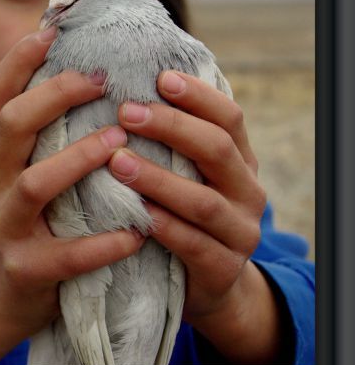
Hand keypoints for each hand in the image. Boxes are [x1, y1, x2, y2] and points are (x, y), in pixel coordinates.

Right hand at [0, 27, 143, 364]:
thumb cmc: (19, 223)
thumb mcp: (13, 173)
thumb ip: (34, 134)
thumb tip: (75, 71)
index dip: (20, 59)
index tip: (53, 29)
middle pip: (12, 125)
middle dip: (55, 95)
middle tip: (100, 79)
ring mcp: (5, 227)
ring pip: (34, 184)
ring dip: (78, 159)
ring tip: (119, 142)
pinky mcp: (27, 269)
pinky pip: (65, 254)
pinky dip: (102, 242)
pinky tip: (136, 231)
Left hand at [107, 70, 281, 364]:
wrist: (207, 285)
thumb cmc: (181, 214)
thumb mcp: (185, 175)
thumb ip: (169, 142)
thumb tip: (125, 89)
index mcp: (238, 161)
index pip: (229, 118)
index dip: (198, 96)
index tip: (160, 78)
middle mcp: (247, 191)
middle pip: (217, 149)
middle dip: (171, 127)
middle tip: (126, 112)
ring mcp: (240, 232)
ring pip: (203, 200)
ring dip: (158, 178)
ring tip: (118, 162)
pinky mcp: (223, 268)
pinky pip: (193, 244)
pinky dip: (164, 226)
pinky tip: (135, 212)